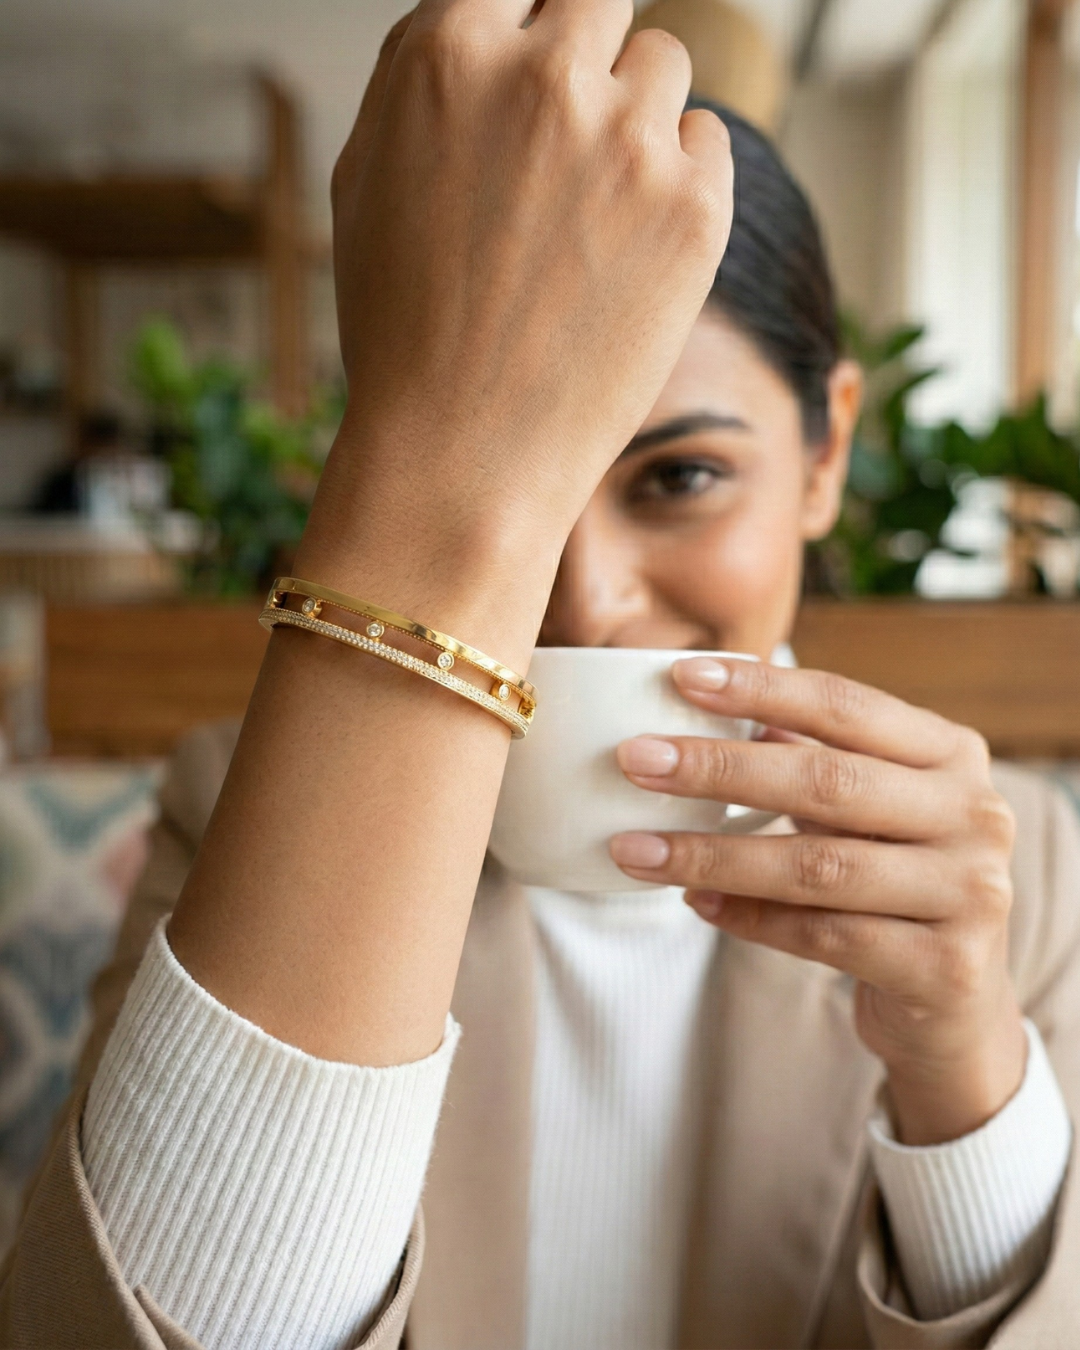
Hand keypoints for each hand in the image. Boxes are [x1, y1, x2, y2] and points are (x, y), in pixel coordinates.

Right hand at [301, 0, 733, 615]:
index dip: (522, 35)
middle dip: (584, 59)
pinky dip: (679, 179)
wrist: (465, 453)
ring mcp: (629, 140)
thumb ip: (425, 79)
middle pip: (598, 1)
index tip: (530, 85)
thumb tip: (483, 23)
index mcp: (449, 54)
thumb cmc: (402, 331)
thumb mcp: (364, 179)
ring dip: (635, 115)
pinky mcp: (696, 206)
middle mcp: (545, 76)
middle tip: (567, 144)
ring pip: (663, 64)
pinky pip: (707, 141)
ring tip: (596, 210)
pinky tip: (633, 246)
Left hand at [610, 657, 1027, 1145]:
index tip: (681, 675)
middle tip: (636, 760)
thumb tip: (704, 701)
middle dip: (720, 768)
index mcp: (952, 754)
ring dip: (714, 855)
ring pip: (817, 867)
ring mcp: (970, 893)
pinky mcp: (944, 966)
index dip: (762, 687)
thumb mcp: (866, 807)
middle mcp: (976, 815)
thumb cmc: (892, 880)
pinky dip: (749, 917)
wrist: (955, 1003)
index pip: (846, 705)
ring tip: (638, 848)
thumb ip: (808, 756)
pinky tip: (694, 902)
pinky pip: (823, 936)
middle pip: (827, 781)